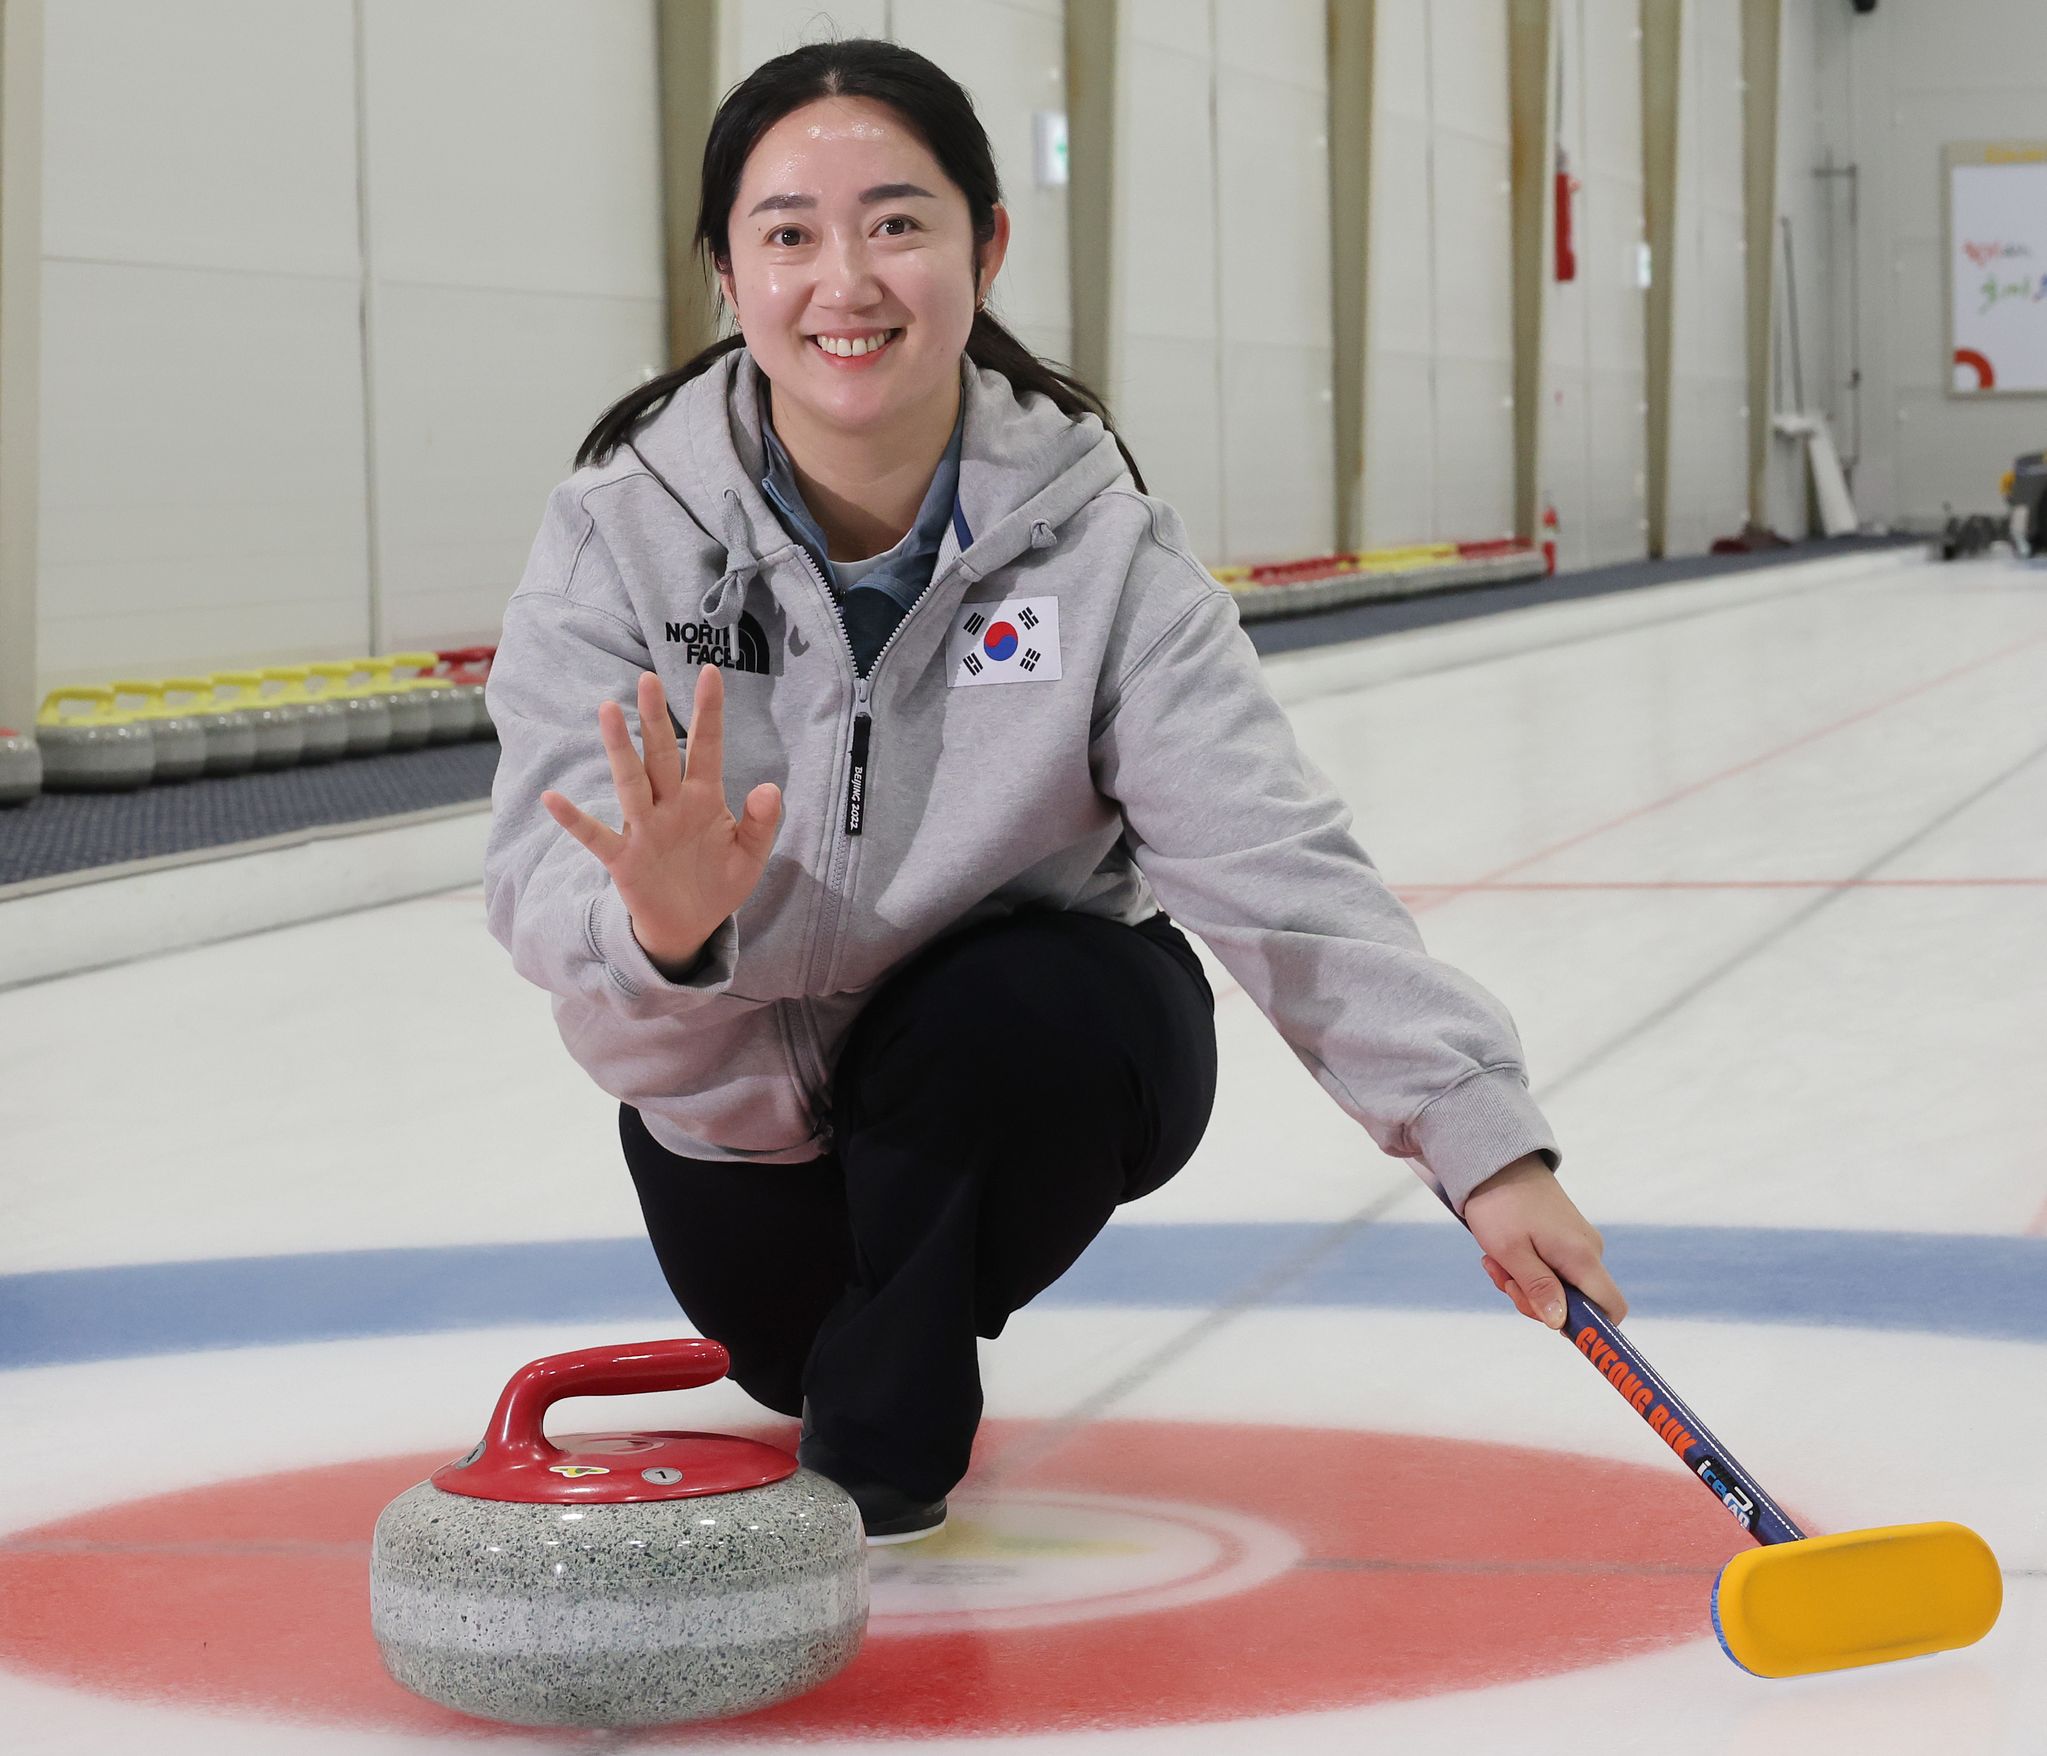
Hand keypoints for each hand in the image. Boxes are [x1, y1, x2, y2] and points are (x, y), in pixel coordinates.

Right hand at [540, 665, 781, 962]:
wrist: (691, 925)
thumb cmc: (719, 881)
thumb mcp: (750, 856)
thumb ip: (762, 823)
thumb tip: (771, 787)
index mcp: (704, 799)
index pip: (707, 748)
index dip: (709, 712)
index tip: (710, 672)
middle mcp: (670, 806)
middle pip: (661, 755)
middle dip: (655, 718)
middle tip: (648, 679)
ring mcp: (644, 829)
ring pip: (631, 783)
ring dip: (620, 750)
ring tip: (608, 711)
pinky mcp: (624, 859)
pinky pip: (596, 835)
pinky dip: (574, 820)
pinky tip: (553, 799)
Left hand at [1463, 1154, 1628, 1329]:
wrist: (1496, 1162)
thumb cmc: (1501, 1205)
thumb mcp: (1512, 1251)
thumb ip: (1539, 1288)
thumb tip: (1561, 1323)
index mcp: (1581, 1257)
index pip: (1611, 1309)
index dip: (1591, 1329)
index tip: (1552, 1327)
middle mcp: (1589, 1252)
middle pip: (1578, 1303)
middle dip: (1537, 1302)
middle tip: (1505, 1282)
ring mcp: (1578, 1245)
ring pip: (1559, 1287)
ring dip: (1525, 1285)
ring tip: (1496, 1262)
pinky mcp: (1565, 1239)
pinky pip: (1552, 1269)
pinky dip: (1527, 1270)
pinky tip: (1503, 1255)